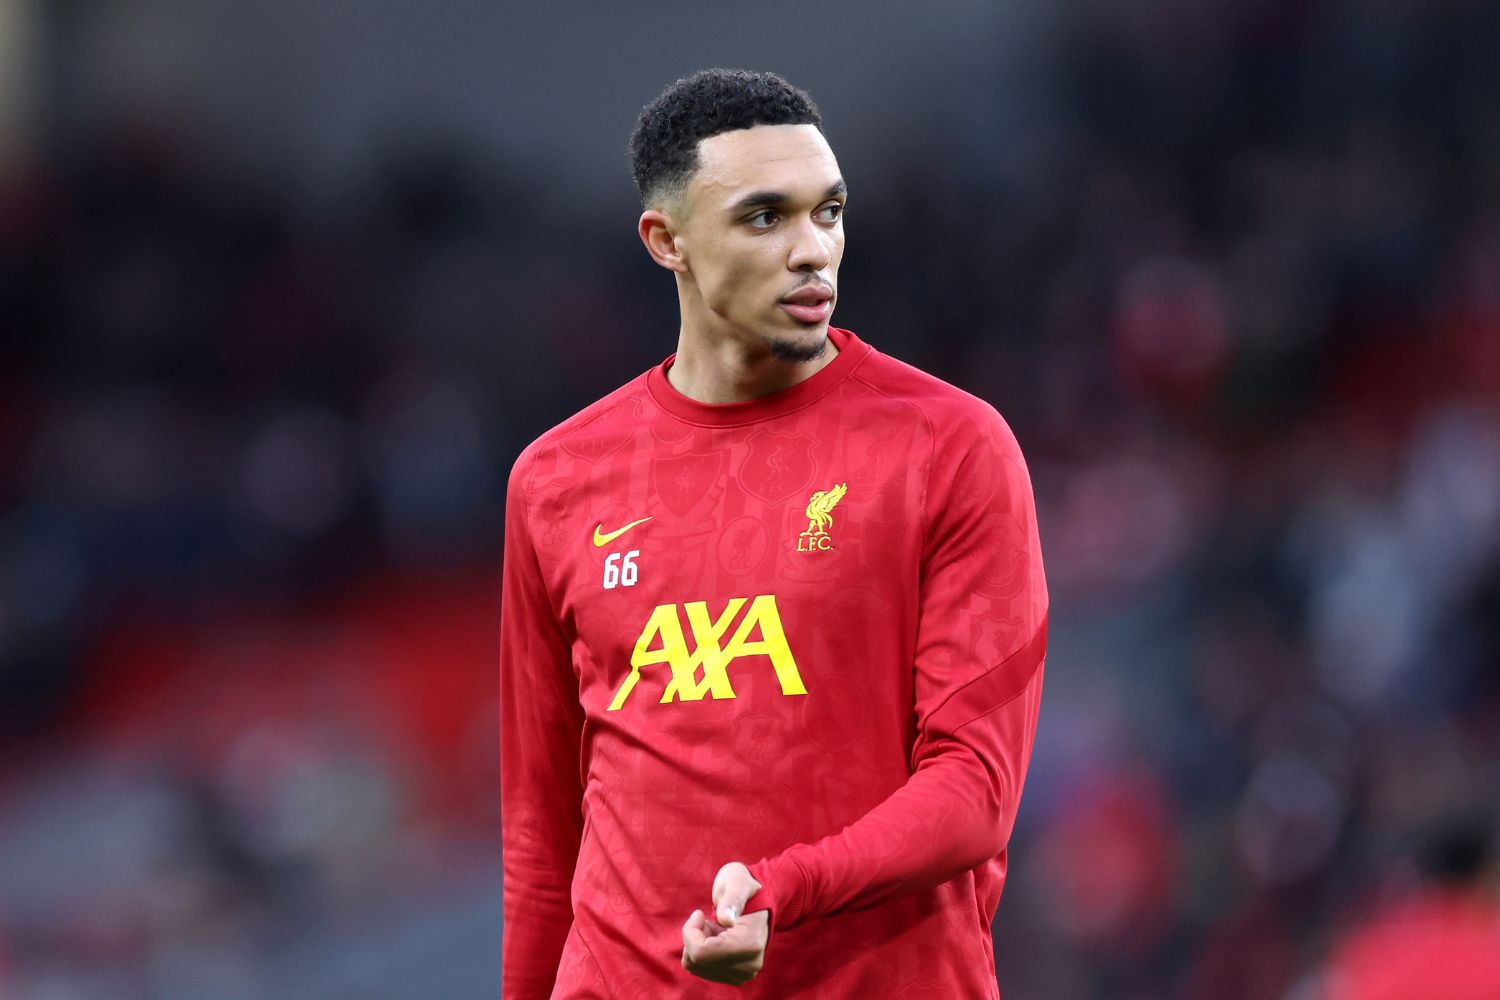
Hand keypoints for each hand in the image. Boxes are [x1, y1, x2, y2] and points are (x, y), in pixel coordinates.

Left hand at [680, 862, 768, 985]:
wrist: (757, 900)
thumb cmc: (744, 886)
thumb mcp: (737, 882)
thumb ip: (733, 898)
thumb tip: (725, 919)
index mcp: (751, 943)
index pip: (702, 953)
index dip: (691, 932)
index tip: (698, 914)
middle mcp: (750, 964)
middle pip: (698, 961)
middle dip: (695, 937)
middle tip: (708, 920)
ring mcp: (744, 973)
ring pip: (696, 967)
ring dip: (698, 944)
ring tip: (715, 928)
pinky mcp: (736, 977)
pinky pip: (701, 970)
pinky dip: (702, 952)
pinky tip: (716, 938)